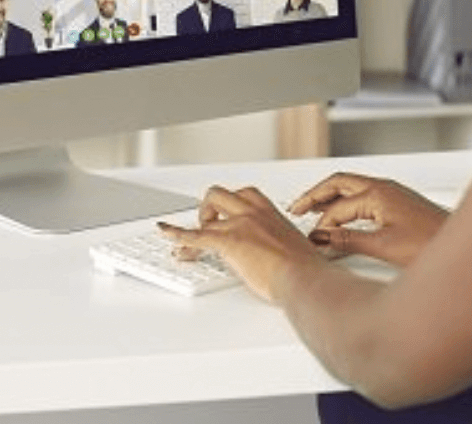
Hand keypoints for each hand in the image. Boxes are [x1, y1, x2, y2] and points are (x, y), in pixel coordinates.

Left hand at [158, 185, 323, 302]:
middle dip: (210, 207)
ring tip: (193, 238)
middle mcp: (254, 213)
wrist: (303, 278)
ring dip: (197, 222)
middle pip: (222, 194)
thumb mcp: (292, 249)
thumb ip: (277, 246)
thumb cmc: (304, 270)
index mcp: (271, 213)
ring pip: (208, 209)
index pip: (246, 196)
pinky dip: (177, 234)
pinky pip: (195, 235)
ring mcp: (240, 225)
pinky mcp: (228, 242)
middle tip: (210, 225)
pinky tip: (167, 233)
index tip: (226, 215)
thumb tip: (271, 256)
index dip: (231, 206)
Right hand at [289, 173, 447, 267]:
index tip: (310, 240)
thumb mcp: (384, 246)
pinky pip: (364, 196)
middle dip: (315, 195)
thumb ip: (348, 241)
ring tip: (313, 210)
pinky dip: (347, 204)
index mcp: (377, 194)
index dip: (320, 225)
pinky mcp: (400, 203)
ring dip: (331, 198)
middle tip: (296, 207)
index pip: (337, 207)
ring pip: (352, 188)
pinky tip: (344, 218)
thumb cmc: (432, 244)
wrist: (464, 247)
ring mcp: (393, 193)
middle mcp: (384, 188)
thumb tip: (321, 238)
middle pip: (339, 183)